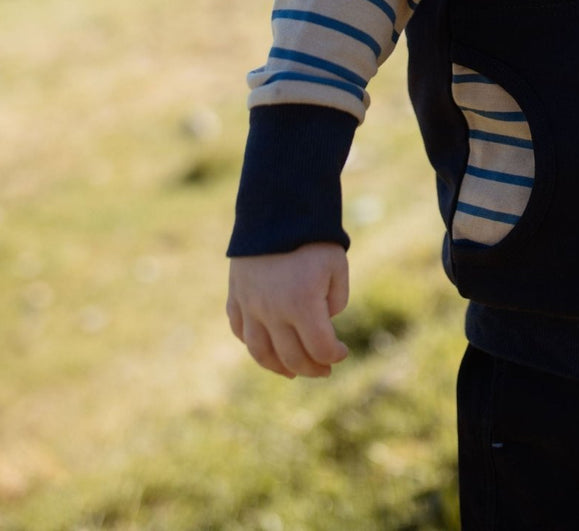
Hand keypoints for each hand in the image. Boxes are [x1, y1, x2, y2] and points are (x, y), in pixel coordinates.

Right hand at [227, 242, 349, 378]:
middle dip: (312, 368)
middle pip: (291, 358)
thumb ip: (335, 301)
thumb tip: (323, 321)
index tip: (343, 353)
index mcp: (301, 305)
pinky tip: (266, 345)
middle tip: (324, 369)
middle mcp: (272, 312)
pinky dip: (252, 342)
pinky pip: (239, 329)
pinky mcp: (235, 295)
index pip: (319, 348)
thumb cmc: (313, 238)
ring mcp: (250, 305)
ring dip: (278, 367)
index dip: (334, 356)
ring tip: (293, 371)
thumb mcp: (336, 266)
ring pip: (260, 352)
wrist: (276, 208)